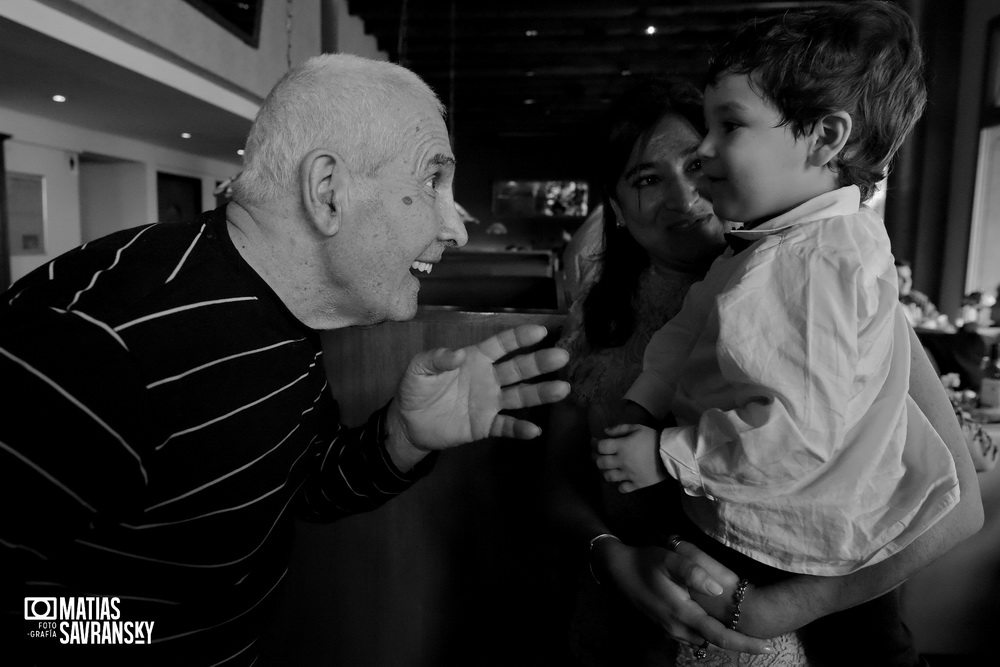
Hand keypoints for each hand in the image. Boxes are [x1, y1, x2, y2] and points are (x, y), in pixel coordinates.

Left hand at [391, 324, 569, 454]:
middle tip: (562, 356)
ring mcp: (490, 403)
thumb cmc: (416, 389)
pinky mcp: (485, 426)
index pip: (501, 345)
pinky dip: (520, 429)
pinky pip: (506, 426)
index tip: (540, 331)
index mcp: (476, 358)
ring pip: (520, 396)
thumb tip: (458, 355)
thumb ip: (437, 359)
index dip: (519, 337)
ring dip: (541, 393)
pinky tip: (534, 430)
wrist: (409, 423)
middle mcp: (489, 378)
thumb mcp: (419, 369)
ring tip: (562, 390)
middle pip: (518, 368)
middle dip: (540, 362)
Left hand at [593, 423, 665, 491]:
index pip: (600, 447)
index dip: (595, 444)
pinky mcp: (636, 484)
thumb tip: (604, 432)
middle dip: (595, 458)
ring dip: (605, 471)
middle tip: (597, 455)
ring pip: (608, 476)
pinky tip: (620, 479)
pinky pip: (622, 488)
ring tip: (608, 467)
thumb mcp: (637, 428)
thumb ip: (619, 429)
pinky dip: (618, 485)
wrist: (671, 454)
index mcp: (622, 446)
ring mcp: (628, 474)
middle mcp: (622, 461)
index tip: (595, 442)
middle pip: (600, 463)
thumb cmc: (653, 438)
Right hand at [595, 538, 774, 653]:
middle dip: (737, 641)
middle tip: (760, 635)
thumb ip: (693, 572)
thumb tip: (718, 589)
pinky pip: (692, 634)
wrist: (616, 570)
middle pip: (714, 641)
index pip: (720, 636)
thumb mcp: (668, 559)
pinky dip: (706, 631)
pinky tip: (710, 618)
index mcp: (683, 613)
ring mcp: (669, 630)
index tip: (769, 646)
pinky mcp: (664, 626)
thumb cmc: (644, 561)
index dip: (746, 643)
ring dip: (720, 636)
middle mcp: (677, 628)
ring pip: (702, 639)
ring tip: (739, 626)